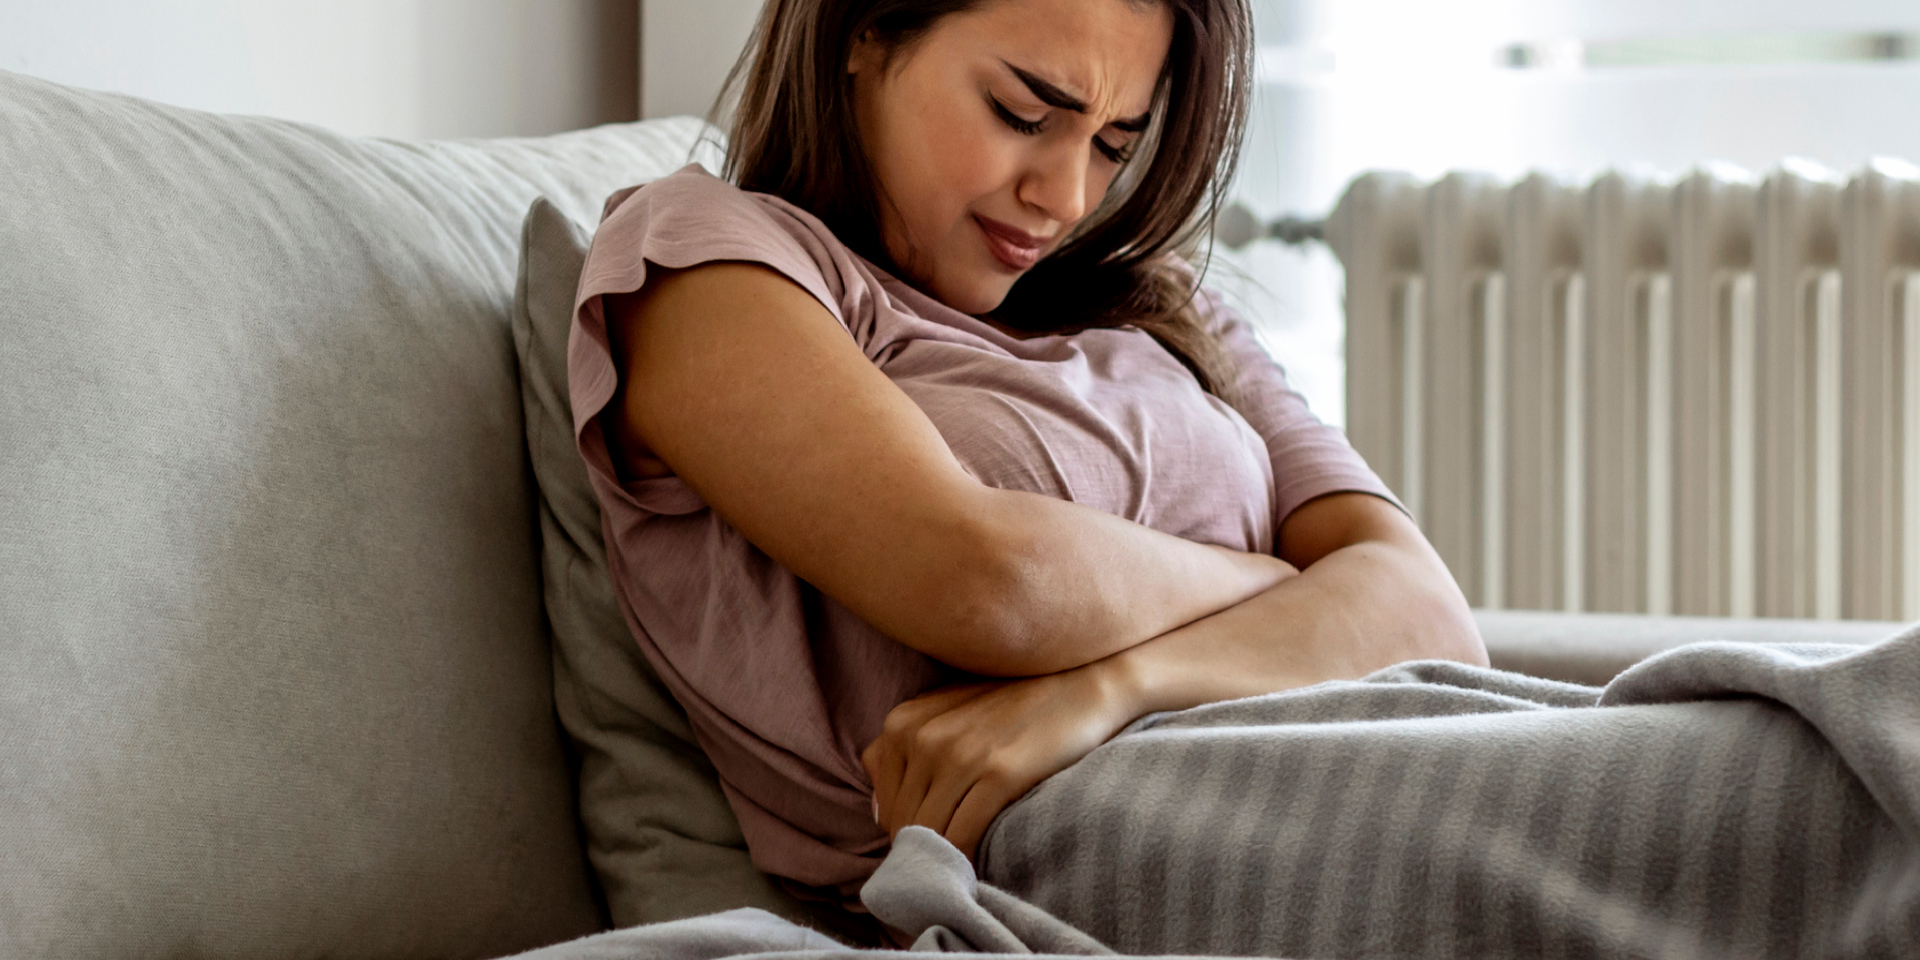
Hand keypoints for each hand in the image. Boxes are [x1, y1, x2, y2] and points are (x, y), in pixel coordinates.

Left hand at [861, 662, 1140, 858]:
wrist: (1082, 684)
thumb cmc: (1017, 704)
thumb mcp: (948, 712)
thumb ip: (909, 751)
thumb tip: (878, 811)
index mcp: (902, 723)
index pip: (885, 803)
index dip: (903, 836)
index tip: (925, 856)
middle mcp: (921, 736)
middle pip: (903, 822)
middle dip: (918, 856)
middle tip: (938, 879)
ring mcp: (958, 754)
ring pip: (929, 834)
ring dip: (939, 865)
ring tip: (954, 882)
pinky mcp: (998, 773)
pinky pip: (962, 836)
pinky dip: (965, 861)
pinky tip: (977, 872)